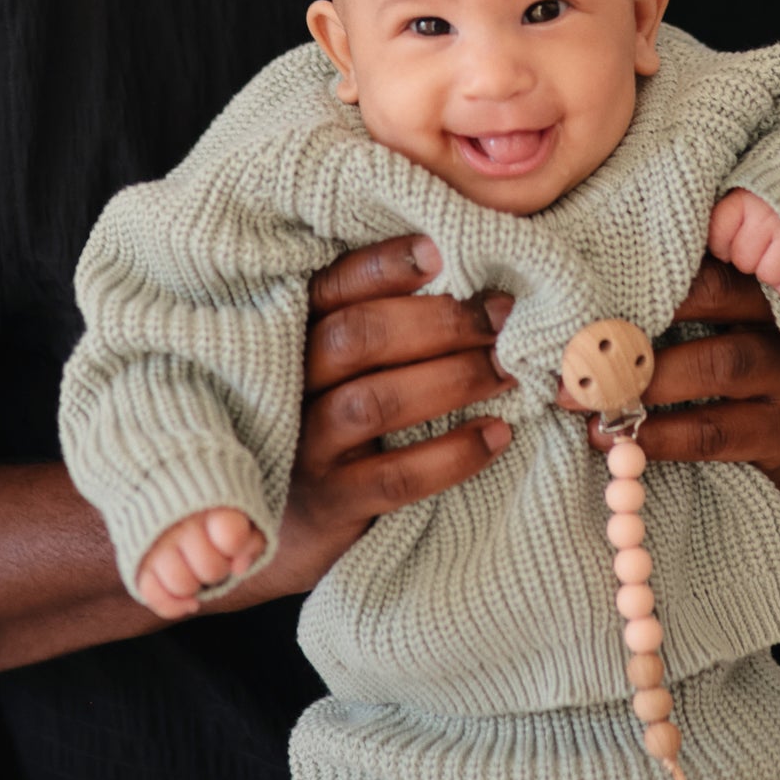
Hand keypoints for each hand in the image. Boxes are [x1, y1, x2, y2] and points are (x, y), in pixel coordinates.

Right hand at [137, 508, 265, 619]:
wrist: (160, 487)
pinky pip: (153, 595)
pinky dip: (173, 605)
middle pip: (210, 570)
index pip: (231, 538)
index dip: (235, 547)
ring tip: (195, 570)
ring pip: (181, 585)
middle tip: (213, 556)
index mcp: (209, 504)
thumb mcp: (242, 513)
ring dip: (196, 586)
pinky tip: (189, 601)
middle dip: (219, 569)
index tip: (230, 539)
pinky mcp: (137, 561)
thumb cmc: (211, 507)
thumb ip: (251, 540)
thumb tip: (240, 569)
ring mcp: (155, 543)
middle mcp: (179, 523)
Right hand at [214, 235, 514, 608]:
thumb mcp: (332, 372)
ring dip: (452, 380)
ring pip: (375, 402)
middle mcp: (287, 387)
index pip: (330, 288)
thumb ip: (375, 329)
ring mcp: (303, 448)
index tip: (439, 249)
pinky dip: (453, 454)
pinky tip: (497, 435)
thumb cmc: (323, 430)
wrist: (271, 530)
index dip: (383, 266)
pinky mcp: (329, 503)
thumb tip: (473, 287)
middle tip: (501, 316)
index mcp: (289, 338)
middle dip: (439, 321)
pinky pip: (396, 476)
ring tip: (508, 371)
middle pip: (356, 338)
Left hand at [558, 257, 779, 508]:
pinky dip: (659, 435)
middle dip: (642, 313)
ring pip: (720, 364)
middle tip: (577, 338)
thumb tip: (568, 298)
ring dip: (645, 381)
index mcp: (758, 275)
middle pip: (719, 293)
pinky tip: (614, 438)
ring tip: (588, 397)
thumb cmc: (730, 371)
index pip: (710, 247)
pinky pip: (716, 431)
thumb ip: (666, 301)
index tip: (591, 272)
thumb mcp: (713, 326)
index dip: (653, 259)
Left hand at [707, 190, 779, 299]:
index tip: (739, 234)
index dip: (725, 244)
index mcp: (747, 197)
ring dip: (775, 269)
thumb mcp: (749, 183)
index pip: (717, 239)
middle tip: (769, 239)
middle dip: (753, 255)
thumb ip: (728, 208)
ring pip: (768, 275)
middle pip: (743, 261)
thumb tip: (697, 239)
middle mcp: (768, 216)